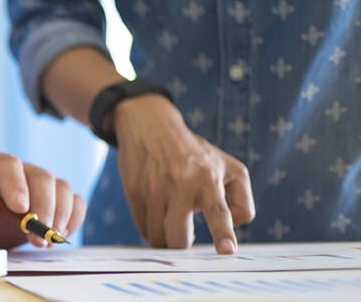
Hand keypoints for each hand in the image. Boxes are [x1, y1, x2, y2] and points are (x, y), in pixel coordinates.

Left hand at [0, 152, 85, 248]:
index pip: (6, 164)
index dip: (15, 183)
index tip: (20, 209)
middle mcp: (16, 171)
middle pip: (40, 176)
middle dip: (44, 206)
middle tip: (37, 235)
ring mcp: (35, 185)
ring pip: (61, 187)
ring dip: (61, 214)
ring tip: (48, 240)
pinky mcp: (50, 201)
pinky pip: (73, 202)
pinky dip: (73, 218)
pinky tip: (60, 235)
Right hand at [113, 94, 255, 252]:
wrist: (151, 125)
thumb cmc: (196, 153)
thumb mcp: (230, 167)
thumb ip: (242, 200)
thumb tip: (233, 226)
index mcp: (209, 178)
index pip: (218, 212)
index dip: (223, 233)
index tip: (227, 251)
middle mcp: (181, 183)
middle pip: (179, 237)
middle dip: (182, 246)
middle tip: (185, 240)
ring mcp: (154, 188)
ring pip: (158, 237)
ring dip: (165, 240)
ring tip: (170, 226)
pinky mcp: (134, 190)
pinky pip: (143, 228)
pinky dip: (152, 230)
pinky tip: (158, 217)